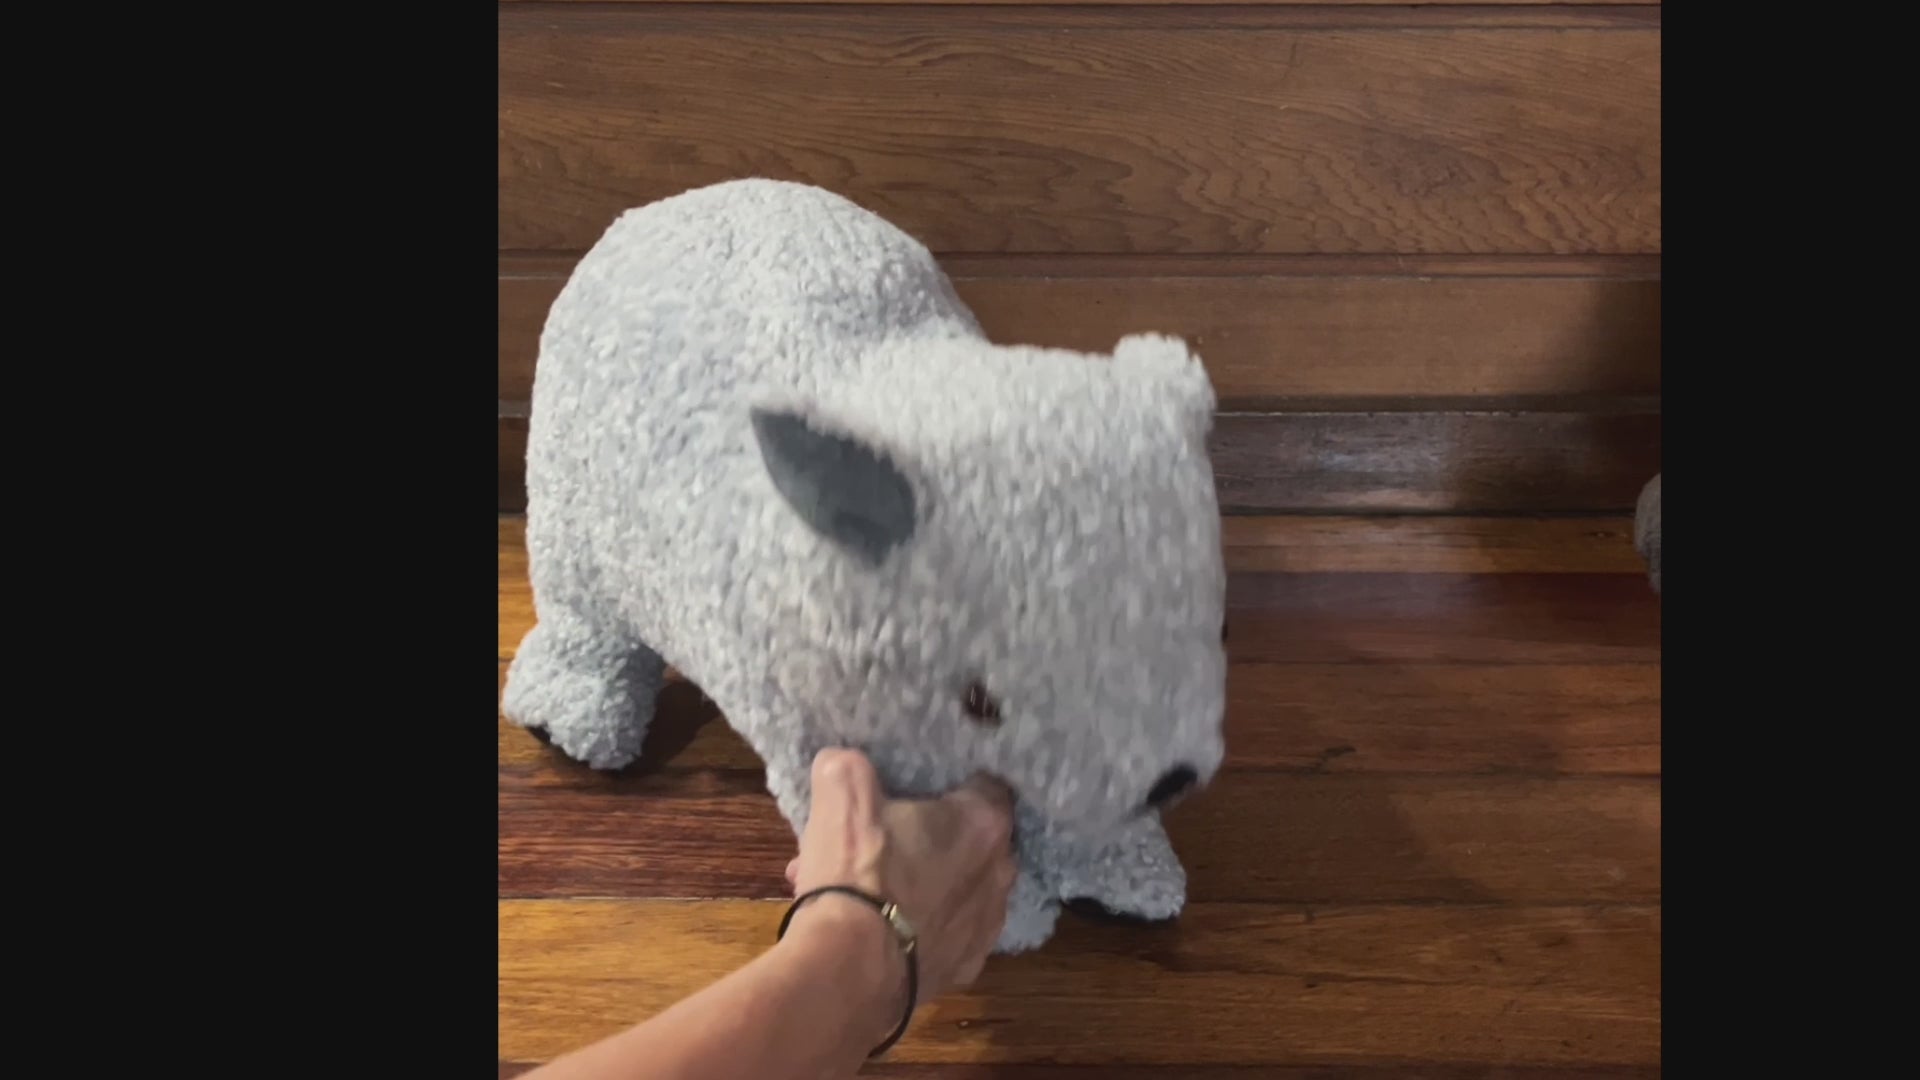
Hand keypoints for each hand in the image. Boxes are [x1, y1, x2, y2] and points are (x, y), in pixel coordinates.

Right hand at [783, 748, 1016, 1000]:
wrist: (851, 971)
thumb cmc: (858, 874)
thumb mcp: (840, 796)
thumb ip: (848, 766)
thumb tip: (843, 761)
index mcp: (982, 823)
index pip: (985, 787)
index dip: (950, 785)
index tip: (919, 789)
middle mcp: (1000, 873)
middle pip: (969, 842)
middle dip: (926, 839)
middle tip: (878, 841)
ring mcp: (986, 926)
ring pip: (952, 891)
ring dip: (917, 884)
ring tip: (861, 888)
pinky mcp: (964, 968)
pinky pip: (942, 934)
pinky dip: (915, 926)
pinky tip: (874, 926)